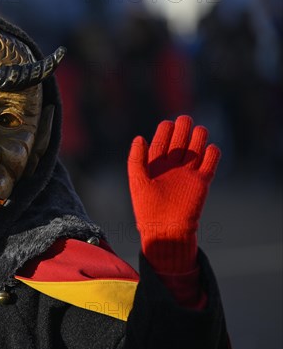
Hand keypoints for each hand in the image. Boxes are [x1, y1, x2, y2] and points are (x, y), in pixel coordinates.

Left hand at [127, 115, 220, 272]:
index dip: (165, 132)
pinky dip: (212, 155)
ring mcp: (187, 174)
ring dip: (198, 139)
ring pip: (196, 149)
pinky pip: (210, 164)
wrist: (165, 229)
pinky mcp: (201, 182)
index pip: (161, 143)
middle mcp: (172, 167)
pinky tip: (210, 148)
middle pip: (179, 142)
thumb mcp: (137, 181)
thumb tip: (139, 137)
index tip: (167, 124)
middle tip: (185, 119)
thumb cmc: (147, 208)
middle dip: (183, 130)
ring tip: (198, 130)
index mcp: (155, 166)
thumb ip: (136, 160)